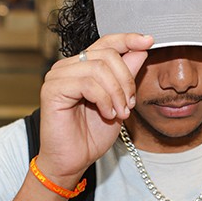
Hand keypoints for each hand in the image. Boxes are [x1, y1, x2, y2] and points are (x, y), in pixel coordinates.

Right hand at [35, 33, 153, 185]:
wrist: (73, 161)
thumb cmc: (91, 135)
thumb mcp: (119, 101)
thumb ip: (127, 75)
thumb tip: (141, 49)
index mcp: (83, 66)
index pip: (107, 42)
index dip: (128, 39)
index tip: (149, 41)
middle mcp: (68, 66)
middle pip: (107, 54)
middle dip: (126, 79)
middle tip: (129, 104)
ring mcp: (58, 76)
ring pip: (99, 68)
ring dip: (117, 92)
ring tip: (119, 113)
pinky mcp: (52, 89)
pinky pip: (87, 83)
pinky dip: (104, 100)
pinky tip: (107, 114)